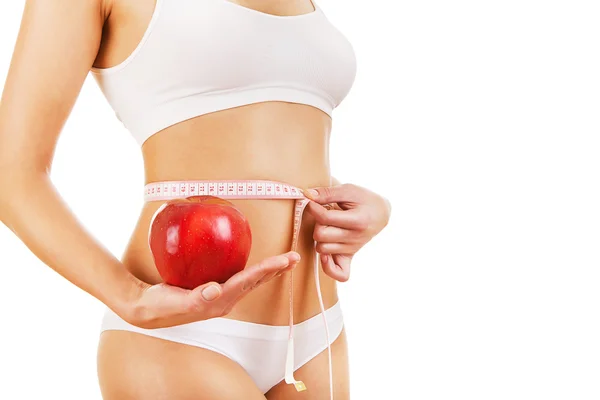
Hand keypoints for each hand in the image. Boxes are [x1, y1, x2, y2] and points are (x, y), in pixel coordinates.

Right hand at [123, 251, 299, 328]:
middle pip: (256, 282)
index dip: (266, 270)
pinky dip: (254, 270)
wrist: (147, 310)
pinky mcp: (214, 289)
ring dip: (269, 270)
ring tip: (285, 261)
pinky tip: (259, 264)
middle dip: (276, 270)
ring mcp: (220, 296)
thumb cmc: (160, 306)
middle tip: (294, 257)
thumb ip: (196, 297)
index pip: (247, 282)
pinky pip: (240, 278)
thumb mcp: (176, 302)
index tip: (283, 260)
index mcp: (218, 302)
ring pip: (251, 281)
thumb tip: (215, 289)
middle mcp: (224, 300)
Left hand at [304, 183, 390, 281]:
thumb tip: (307, 195)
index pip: (325, 218)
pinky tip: (325, 253)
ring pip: (322, 249)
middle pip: (320, 235)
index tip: (312, 202)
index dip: (313, 207)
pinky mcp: (350, 257)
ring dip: (319, 238)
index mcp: (358, 221)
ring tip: (327, 228)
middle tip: (324, 215)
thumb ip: (327, 193)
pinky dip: (328, 267)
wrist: (381, 213)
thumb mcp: (348, 190)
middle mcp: (356, 238)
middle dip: (317, 223)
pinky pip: (340, 274)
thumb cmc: (364, 199)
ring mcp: (353, 249)